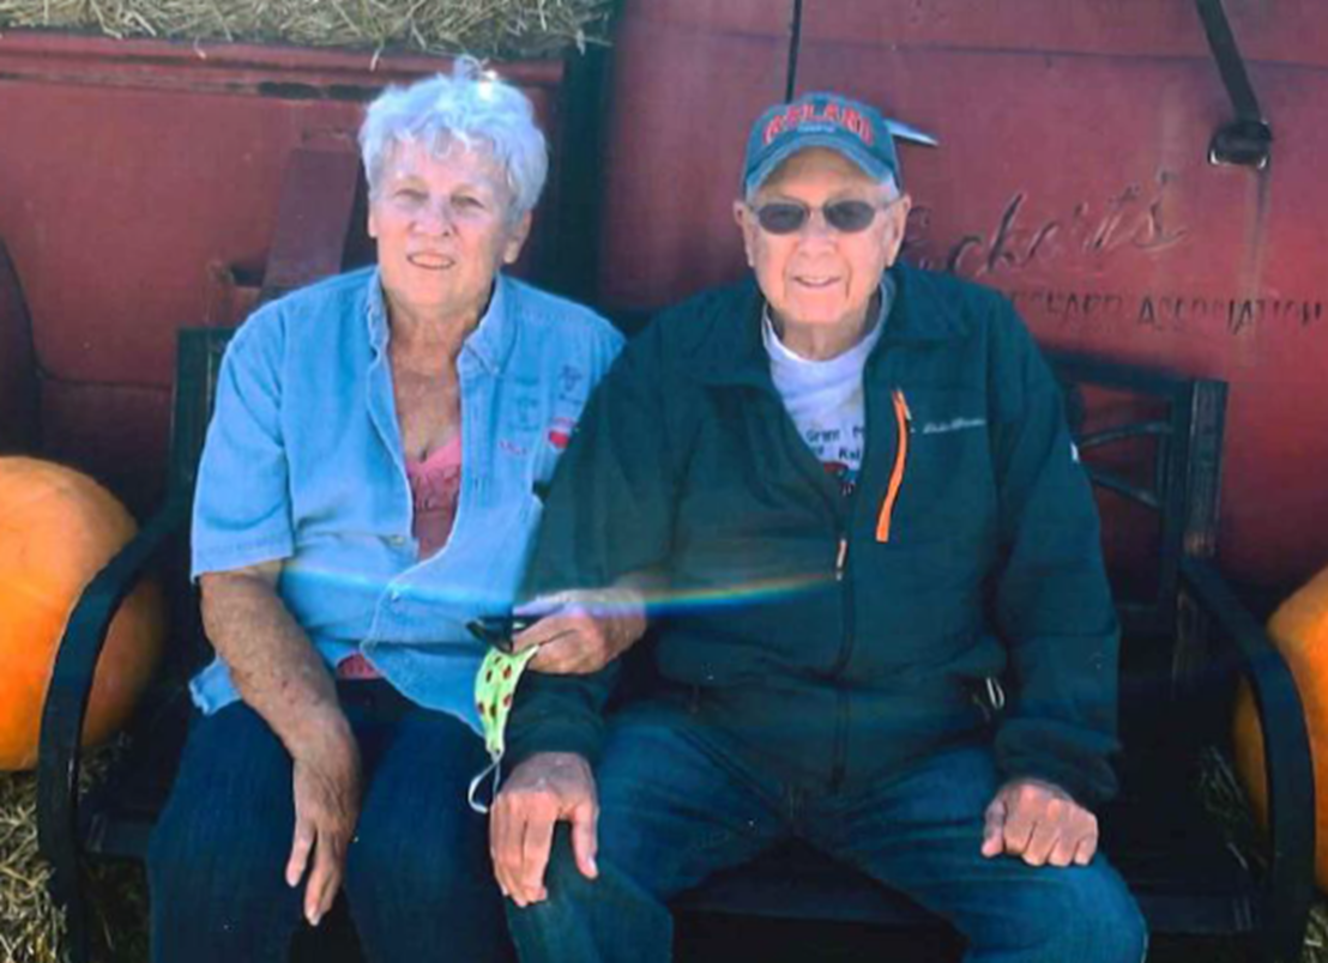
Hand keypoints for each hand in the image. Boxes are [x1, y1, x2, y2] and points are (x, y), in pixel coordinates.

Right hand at [284, 715, 361, 925]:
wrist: (327, 737)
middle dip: (325, 895)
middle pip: (335, 867)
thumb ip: (344, 803)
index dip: (335, 881)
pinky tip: (293, 880)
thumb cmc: (338, 756)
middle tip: (316, 918)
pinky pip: (303, 840)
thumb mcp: (349, 784)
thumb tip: (341, 810)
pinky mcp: (308, 809)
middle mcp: (342, 824)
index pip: (342, 858)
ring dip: (316, 890)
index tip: (328, 901)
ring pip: (323, 862)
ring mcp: (325, 818)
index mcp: (350, 819)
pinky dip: (299, 861)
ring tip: (311, 913)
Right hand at [490, 752, 597, 905]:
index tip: (541, 895)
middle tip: (528, 900)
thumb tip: (590, 872)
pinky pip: (493, 840)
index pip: (533, 850)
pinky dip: (497, 862)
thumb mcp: (588, 804)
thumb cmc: (574, 778)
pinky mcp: (495, 804)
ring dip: (506, 876)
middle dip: (519, 882)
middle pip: (512, 854)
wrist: (550, 745)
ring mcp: (503, 802)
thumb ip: (586, 839)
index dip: (534, 878)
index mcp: (542, 801)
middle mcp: (517, 802)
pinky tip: (506, 877)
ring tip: (518, 895)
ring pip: (498, 850)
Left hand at [513, 588, 646, 674]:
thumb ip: (541, 607)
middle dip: (527, 657)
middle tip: (512, 655)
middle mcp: (588, 637)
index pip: (543, 632)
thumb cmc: (595, 600)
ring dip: (538, 665)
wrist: (631, 613)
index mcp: (579, 616)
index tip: (506, 643)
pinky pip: (569, 671)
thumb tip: (515, 618)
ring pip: (557, 667)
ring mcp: (595, 654)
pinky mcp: (597, 664)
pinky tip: (545, 662)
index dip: (522, 640)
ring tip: (525, 659)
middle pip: (548, 655)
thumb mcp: (568, 596)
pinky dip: (554, 667)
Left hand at [980, 777, 1097, 866]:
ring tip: (1046, 839)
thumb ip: (992, 830)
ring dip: (1050, 856)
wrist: (1046, 784)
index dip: (1011, 845)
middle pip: (1036, 857)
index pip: (1015, 845)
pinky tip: (1064, 841)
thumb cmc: (1016, 802)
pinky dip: (1072, 856)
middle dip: (1029, 852)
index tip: (1014, 834)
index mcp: (1028, 798)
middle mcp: (1055, 806)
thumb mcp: (998, 810)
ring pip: (1059, 861)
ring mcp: (1076, 816)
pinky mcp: (1091, 826)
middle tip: (1031, 836)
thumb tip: (987, 851)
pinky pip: (1080, 860)